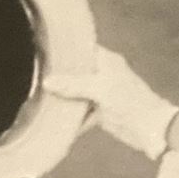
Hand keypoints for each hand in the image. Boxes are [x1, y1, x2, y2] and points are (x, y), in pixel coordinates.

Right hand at [43, 46, 178, 159]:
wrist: (148, 127)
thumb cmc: (128, 100)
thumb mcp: (99, 88)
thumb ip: (73, 84)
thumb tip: (47, 81)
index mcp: (107, 61)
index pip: (83, 50)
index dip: (65, 50)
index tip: (41, 51)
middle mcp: (103, 75)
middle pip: (75, 73)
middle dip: (57, 77)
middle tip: (30, 76)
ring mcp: (101, 94)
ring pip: (75, 94)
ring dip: (61, 99)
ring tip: (33, 98)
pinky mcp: (100, 112)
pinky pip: (79, 113)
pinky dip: (69, 118)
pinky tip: (49, 121)